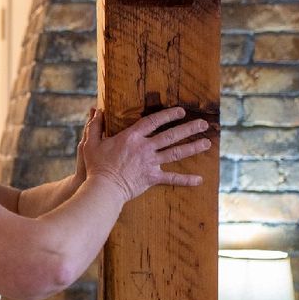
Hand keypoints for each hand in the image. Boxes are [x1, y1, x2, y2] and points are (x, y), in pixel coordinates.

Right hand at [79, 107, 210, 201]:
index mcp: (132, 137)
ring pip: (175, 153)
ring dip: (192, 147)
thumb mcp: (91, 143)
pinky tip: (200, 180)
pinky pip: (171, 179)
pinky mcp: (152, 178)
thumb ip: (95, 126)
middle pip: (170, 135)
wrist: (103, 188)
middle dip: (188, 128)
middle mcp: (144, 148)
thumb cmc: (96, 166)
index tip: (181, 111)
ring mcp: (150, 163)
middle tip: (203, 123)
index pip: (153, 121)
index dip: (168, 115)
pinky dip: (186, 180)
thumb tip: (96, 111)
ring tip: (207, 143)